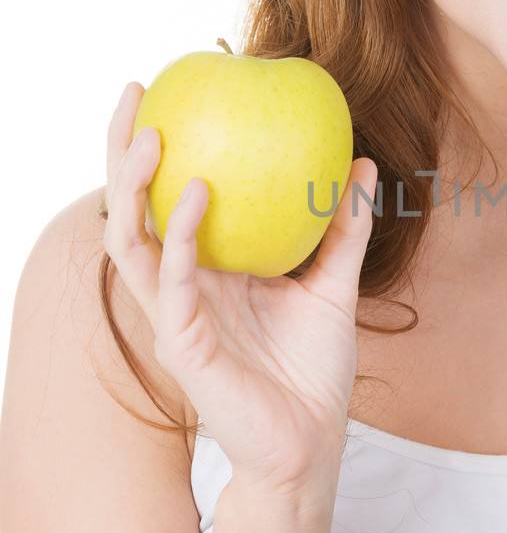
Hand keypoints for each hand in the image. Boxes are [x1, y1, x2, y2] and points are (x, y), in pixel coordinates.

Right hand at [103, 79, 376, 498]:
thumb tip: (359, 162)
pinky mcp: (183, 343)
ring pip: (132, 241)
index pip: (164, 199)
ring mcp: (176, 314)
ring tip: (153, 134)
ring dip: (134, 186)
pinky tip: (196, 193)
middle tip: (135, 93)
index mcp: (207, 270)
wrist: (312, 443)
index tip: (166, 89)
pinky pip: (175, 280)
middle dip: (121, 151)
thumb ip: (343, 227)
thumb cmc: (314, 370)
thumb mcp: (333, 286)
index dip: (154, 150)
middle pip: (131, 209)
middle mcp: (182, 286)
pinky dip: (181, 234)